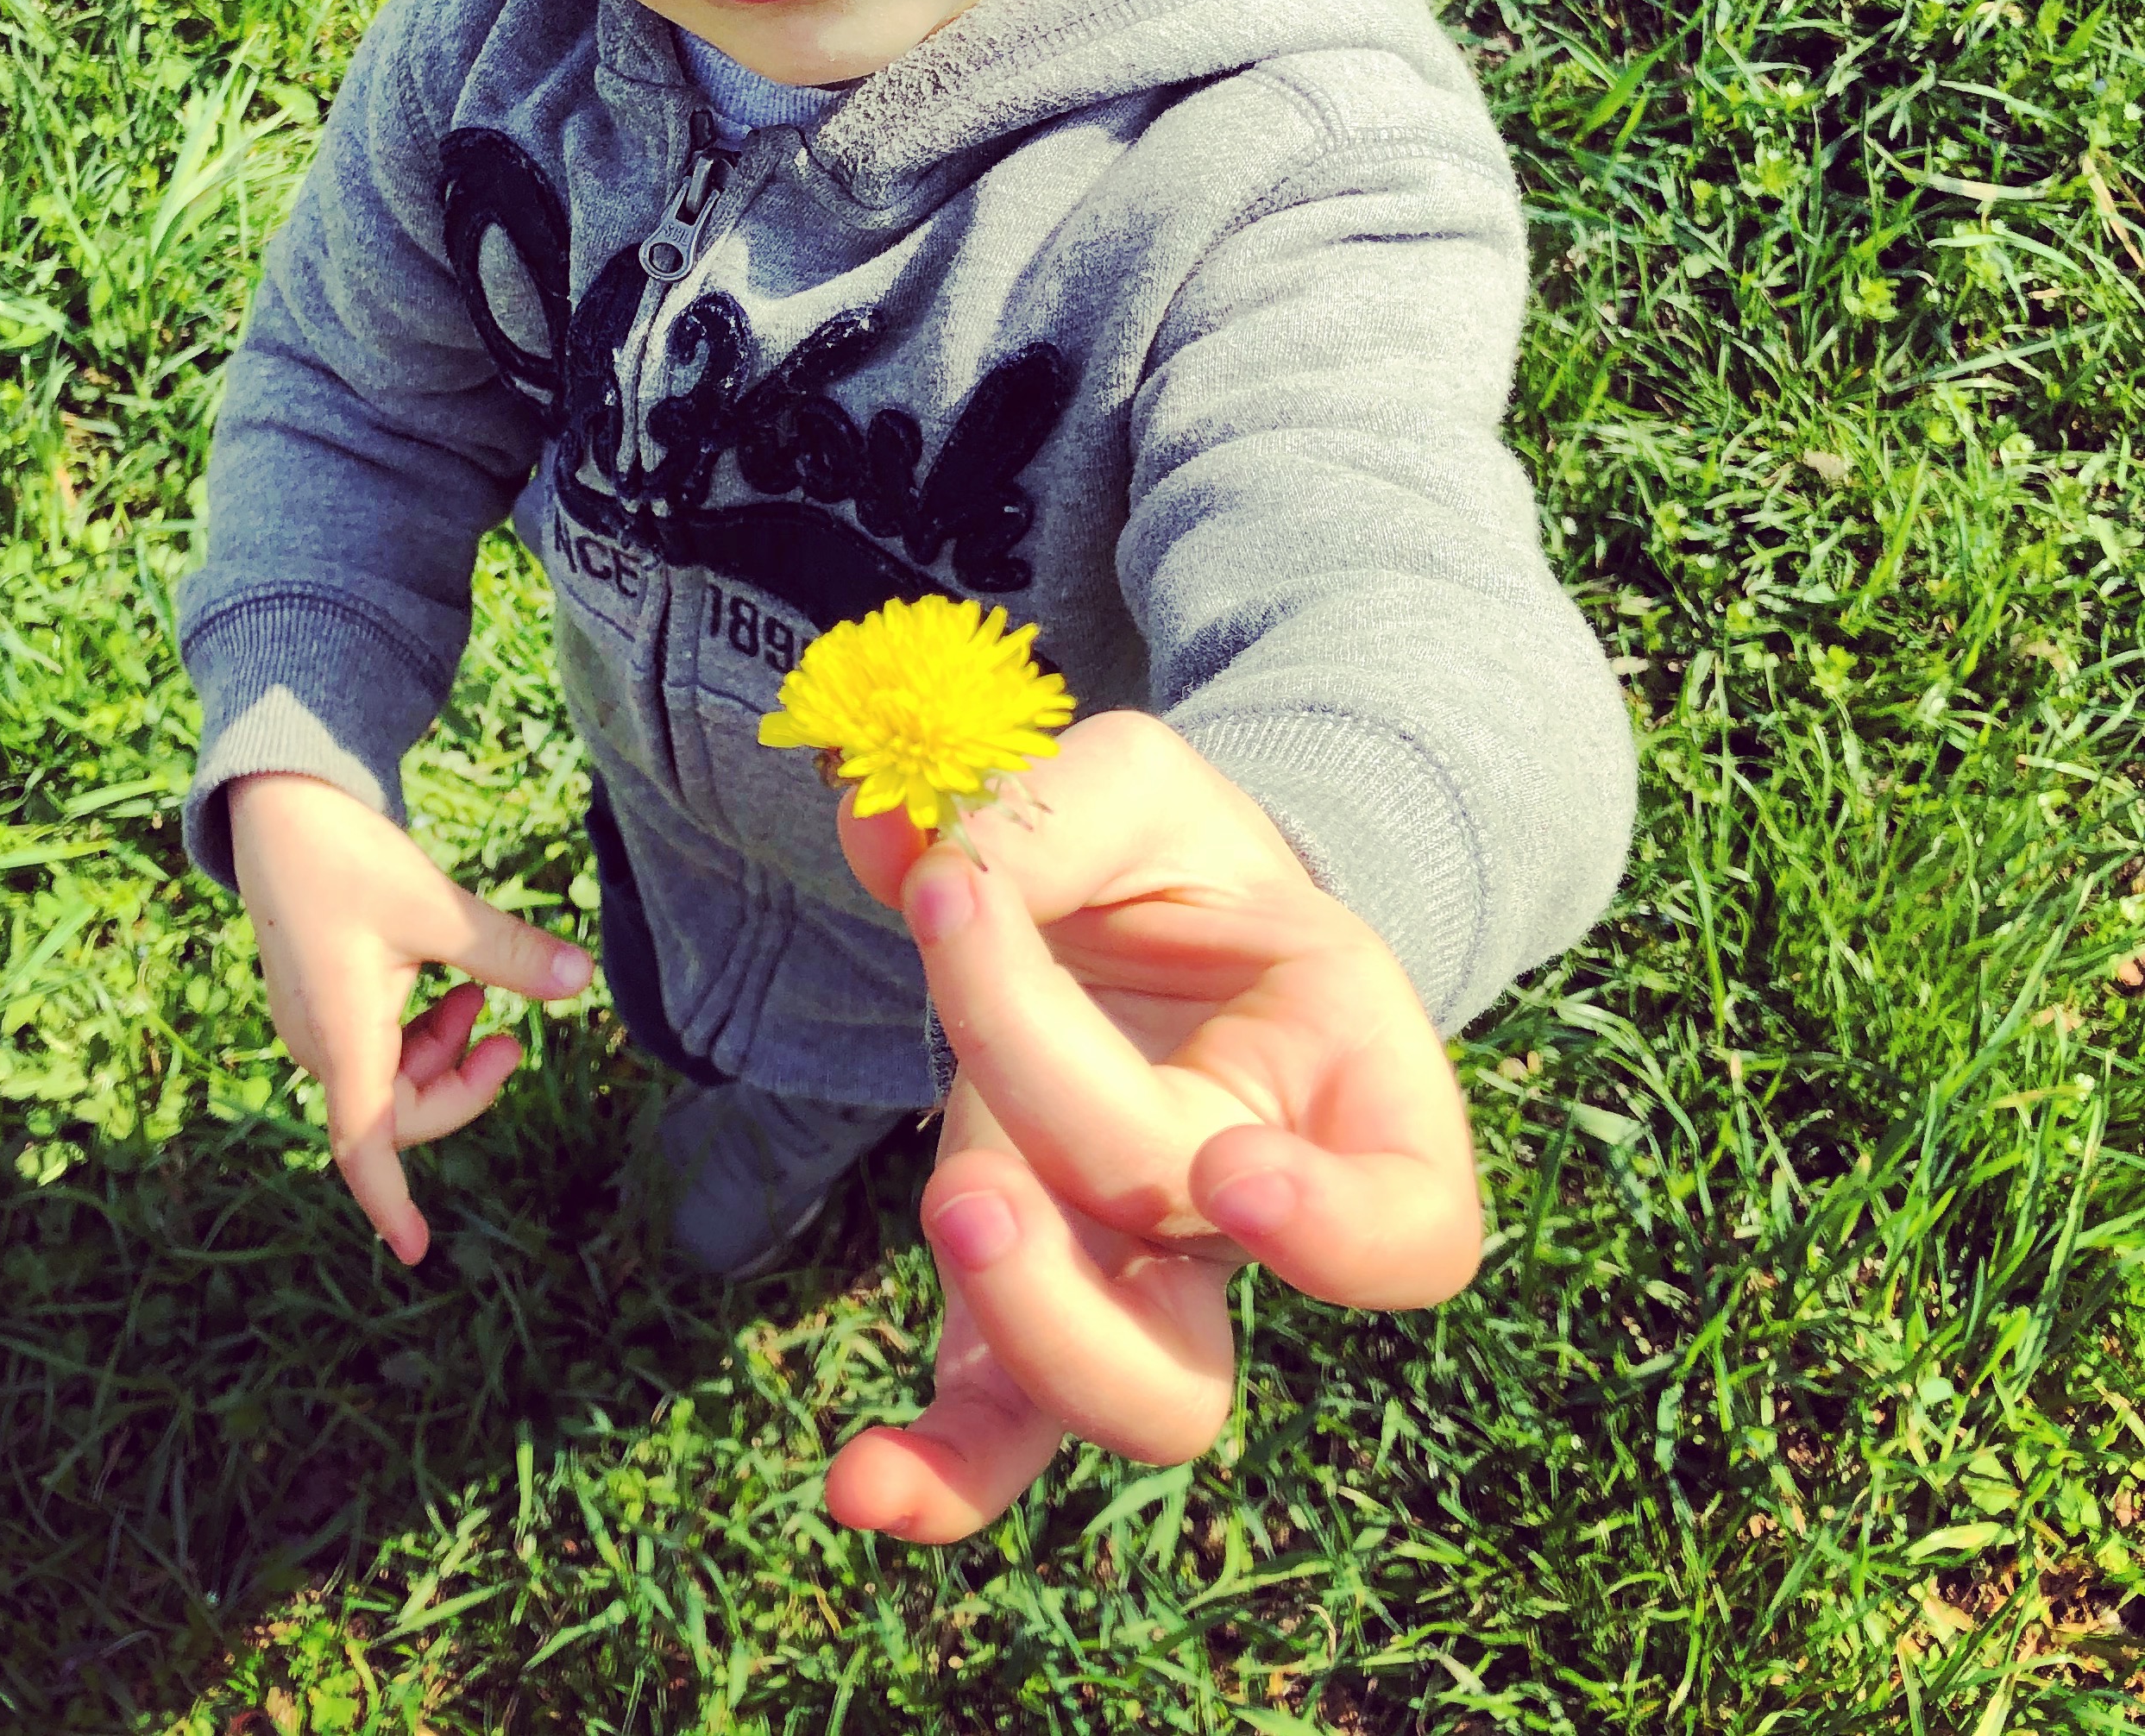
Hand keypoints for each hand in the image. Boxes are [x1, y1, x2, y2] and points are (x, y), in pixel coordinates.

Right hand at [225, 771, 592, 1266]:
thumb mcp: (438, 908)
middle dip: (459, 1090)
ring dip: (441, 1057)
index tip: (417, 1251)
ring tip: (482, 998)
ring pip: (386, 1081)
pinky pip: (372, 1048)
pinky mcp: (315, 999)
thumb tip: (583, 981)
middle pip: (394, 1114)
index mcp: (343, 1037)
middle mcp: (319, 1043)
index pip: (365, 1147)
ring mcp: (312, 1023)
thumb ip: (509, 954)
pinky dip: (418, 1034)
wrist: (278, 810)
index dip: (390, 1203)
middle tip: (511, 1037)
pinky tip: (452, 985)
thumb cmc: (349, 859)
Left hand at [821, 711, 1481, 1542]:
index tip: (1230, 1164)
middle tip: (981, 1142)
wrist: (1140, 910)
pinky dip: (936, 1476)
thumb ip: (1046, 804)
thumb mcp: (1143, 786)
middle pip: (1206, 1284)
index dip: (1340, 1233)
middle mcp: (1259, 1215)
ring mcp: (1144, 1277)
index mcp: (1353, 1089)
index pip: (1416, 1226)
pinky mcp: (1028, 1300)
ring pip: (1128, 1400)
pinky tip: (855, 1486)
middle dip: (1084, 1199)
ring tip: (953, 1207)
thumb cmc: (1172, 853)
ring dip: (1028, 1325)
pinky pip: (999, 1434)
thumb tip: (899, 841)